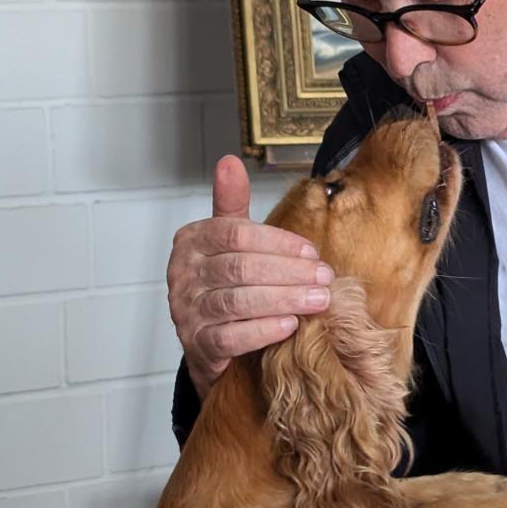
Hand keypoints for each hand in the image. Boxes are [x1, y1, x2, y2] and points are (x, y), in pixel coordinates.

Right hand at [167, 156, 332, 401]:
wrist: (209, 341)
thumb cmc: (226, 282)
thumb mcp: (228, 240)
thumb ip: (232, 204)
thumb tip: (229, 162)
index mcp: (191, 241)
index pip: (235, 234)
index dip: (277, 242)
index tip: (312, 251)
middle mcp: (182, 274)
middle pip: (239, 267)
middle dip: (288, 272)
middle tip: (324, 278)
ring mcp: (186, 311)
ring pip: (236, 301)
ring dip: (283, 299)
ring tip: (318, 300)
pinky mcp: (197, 345)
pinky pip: (229, 337)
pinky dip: (261, 331)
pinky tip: (289, 325)